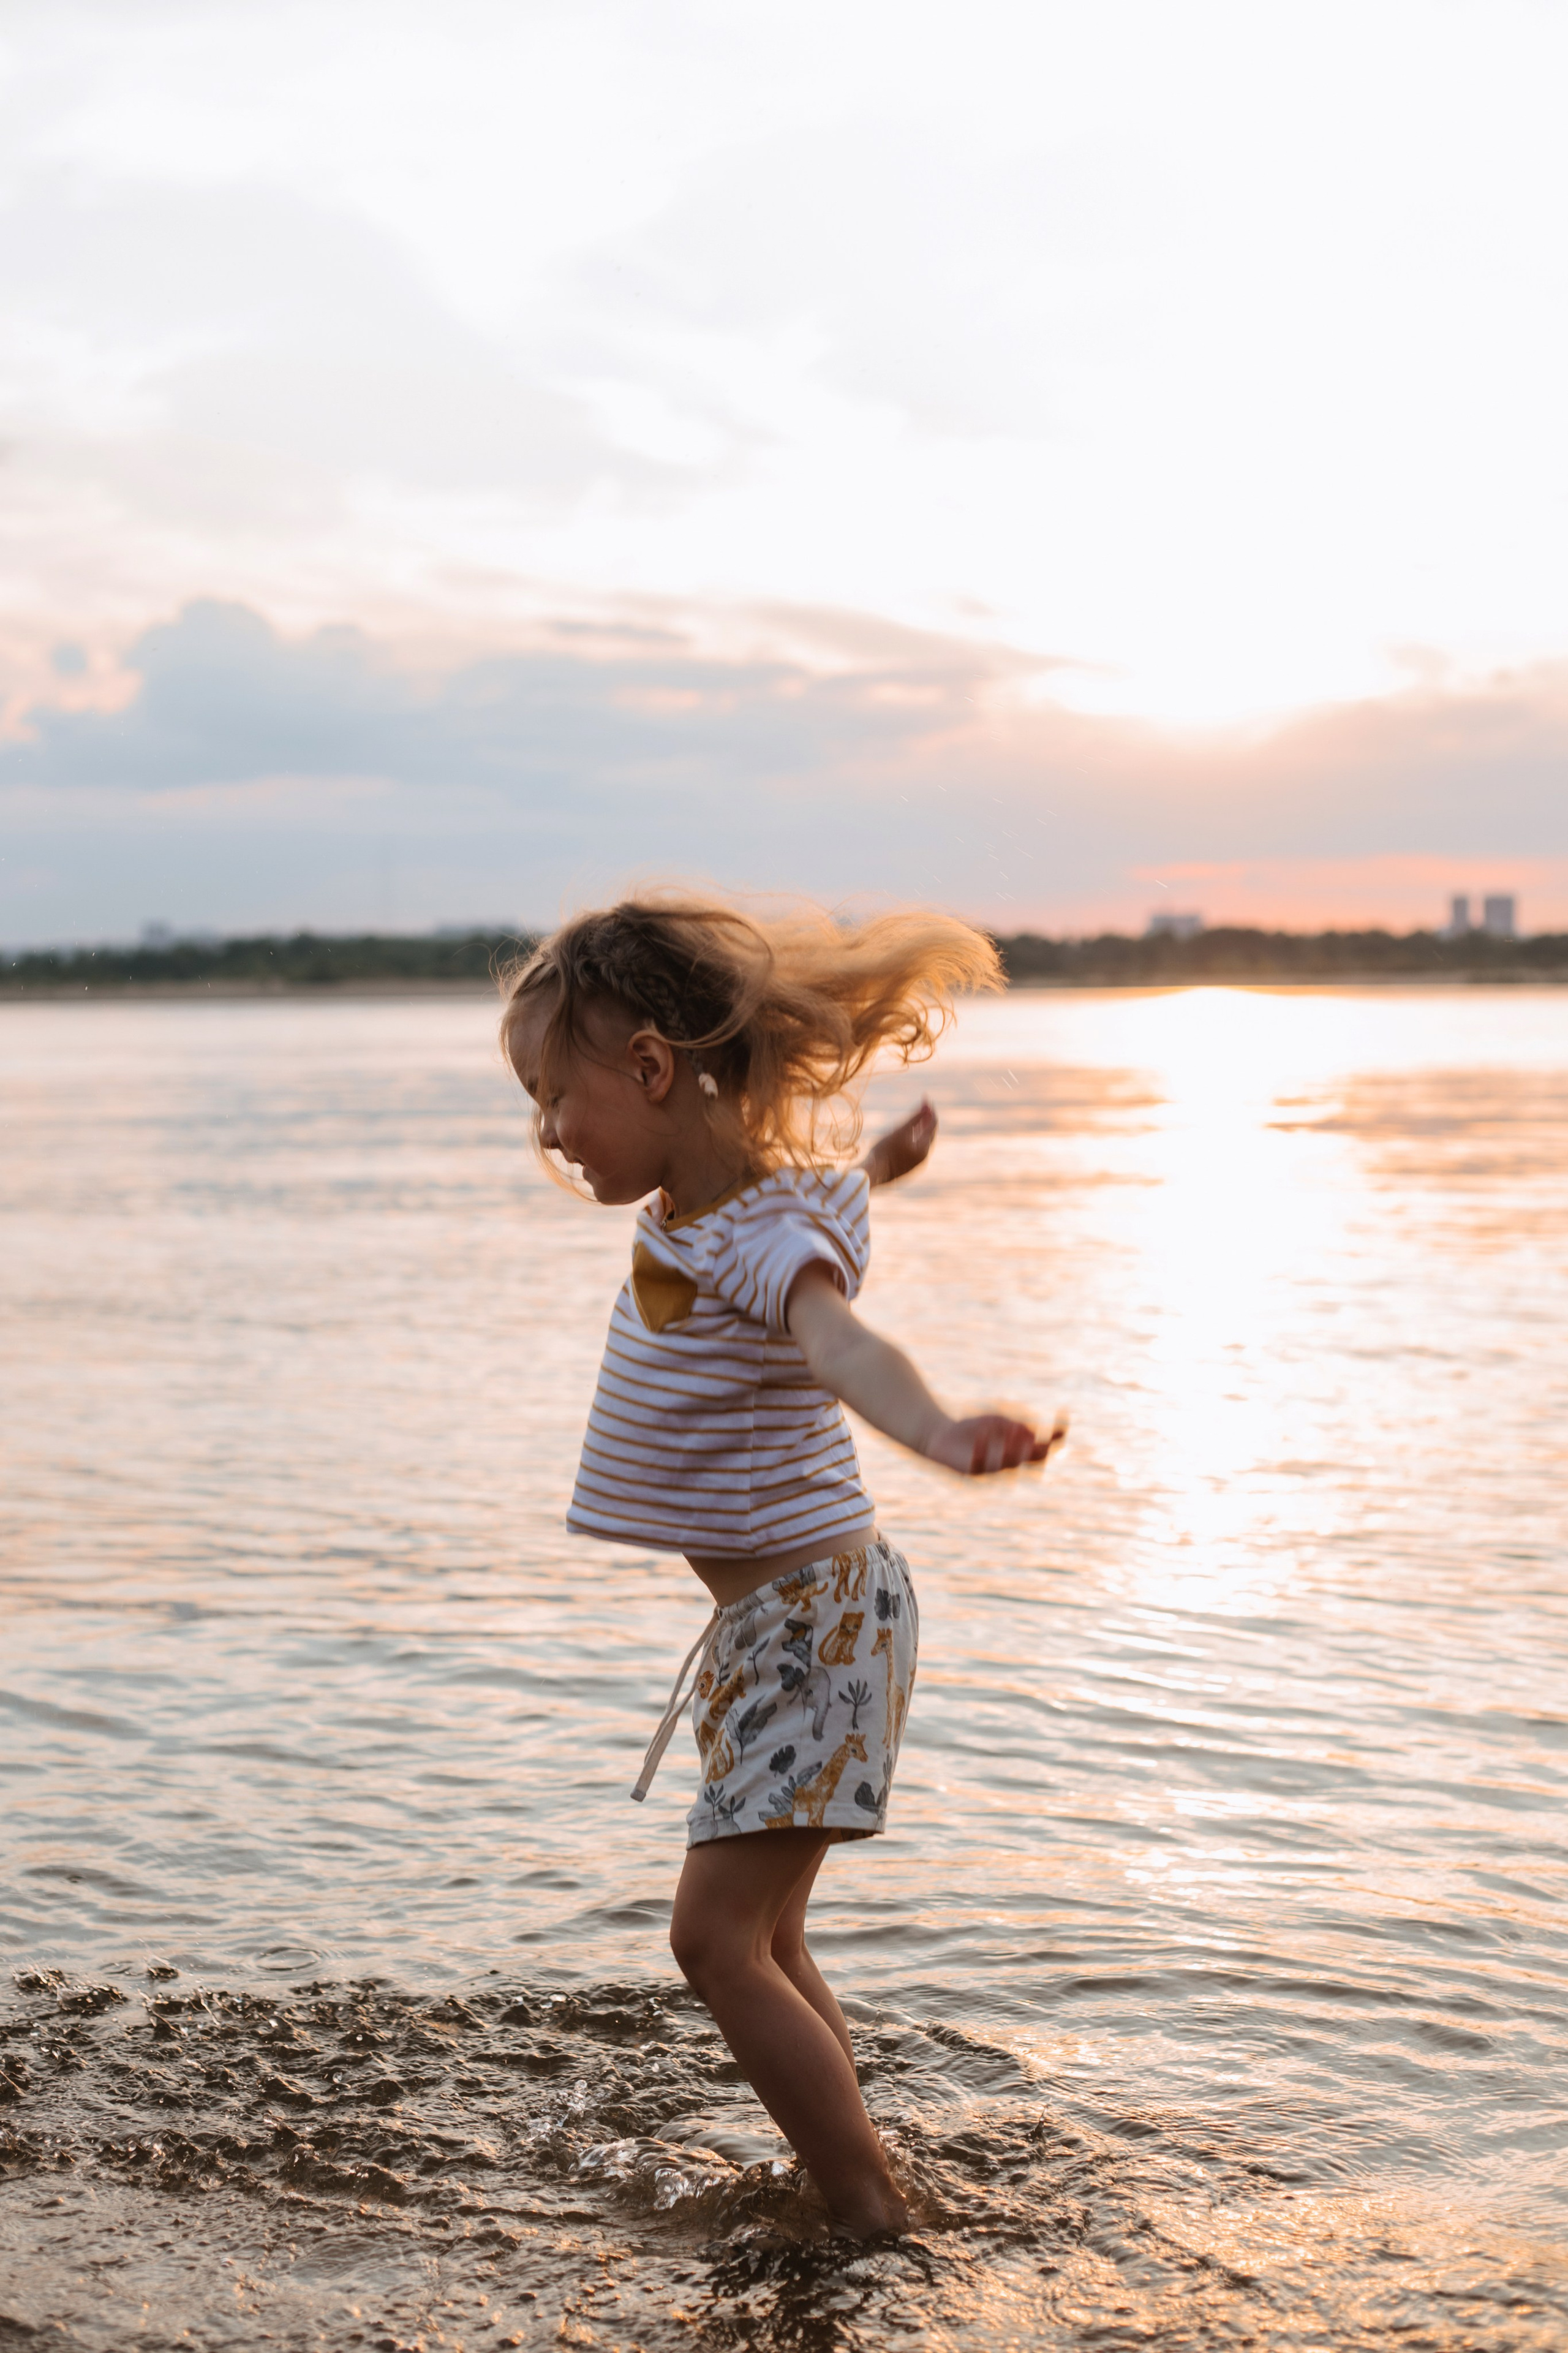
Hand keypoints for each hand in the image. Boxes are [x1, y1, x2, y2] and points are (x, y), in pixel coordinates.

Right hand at [861, 1099, 936, 1187]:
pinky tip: (906, 1138)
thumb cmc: (884, 1150)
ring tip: (916, 1121)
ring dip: (920, 1131)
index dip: (929, 1110)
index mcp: (923, 1148)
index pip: (932, 1124)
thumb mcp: (900, 1130)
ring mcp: (915, 1166)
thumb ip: (915, 1118)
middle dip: (926, 1120)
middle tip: (923, 1107)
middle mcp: (923, 1158)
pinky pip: (914, 1153)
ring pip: (922, 1144)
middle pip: (929, 1135)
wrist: (871, 1175)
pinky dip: (913, 1141)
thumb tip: (927, 1104)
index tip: (925, 1098)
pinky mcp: (906, 1171)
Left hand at [924, 1411, 1068, 1475]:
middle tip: (1029, 1435)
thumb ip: (1015, 1425)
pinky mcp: (970, 1471)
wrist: (940, 1436)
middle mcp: (1008, 1464)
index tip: (1063, 1417)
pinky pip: (979, 1464)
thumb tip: (1033, 1433)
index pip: (1045, 1448)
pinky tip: (980, 1437)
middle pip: (1031, 1461)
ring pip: (1008, 1464)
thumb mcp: (997, 1421)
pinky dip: (982, 1450)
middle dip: (1034, 1448)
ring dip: (1011, 1447)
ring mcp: (990, 1469)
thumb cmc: (972, 1428)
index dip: (1056, 1435)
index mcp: (1018, 1452)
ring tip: (1006, 1432)